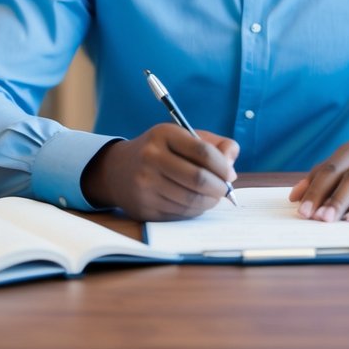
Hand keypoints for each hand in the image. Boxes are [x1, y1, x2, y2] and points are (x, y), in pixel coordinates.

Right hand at [81, 124, 238, 220]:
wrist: (117, 170)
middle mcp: (151, 158)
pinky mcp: (144, 207)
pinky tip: (196, 203)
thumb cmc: (159, 151)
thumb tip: (231, 166)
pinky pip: (180, 214)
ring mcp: (145, 184)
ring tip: (213, 196)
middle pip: (198, 178)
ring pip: (190, 200)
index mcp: (164, 135)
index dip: (222, 166)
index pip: (202, 152)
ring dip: (209, 201)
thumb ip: (213, 145)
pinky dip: (194, 211)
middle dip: (219, 187)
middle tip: (225, 190)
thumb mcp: (182, 137)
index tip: (230, 174)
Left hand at [289, 140, 348, 222]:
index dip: (310, 190)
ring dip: (339, 200)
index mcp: (348, 151)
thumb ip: (324, 178)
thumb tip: (294, 196)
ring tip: (326, 219)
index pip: (324, 170)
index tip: (298, 209)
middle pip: (337, 173)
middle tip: (308, 216)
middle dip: (320, 195)